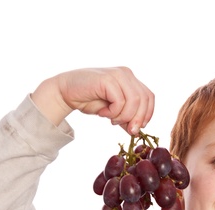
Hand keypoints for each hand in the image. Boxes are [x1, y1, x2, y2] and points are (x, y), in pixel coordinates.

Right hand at [31, 67, 154, 134]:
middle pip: (144, 99)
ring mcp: (118, 74)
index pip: (149, 97)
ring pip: (134, 101)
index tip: (137, 128)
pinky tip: (103, 113)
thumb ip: (125, 118)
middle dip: (137, 118)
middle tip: (128, 129)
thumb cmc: (89, 100)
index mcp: (130, 79)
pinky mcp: (108, 79)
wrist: (65, 92)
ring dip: (123, 116)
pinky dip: (113, 112)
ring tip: (111, 119)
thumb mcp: (112, 111)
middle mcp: (126, 74)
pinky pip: (120, 101)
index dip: (147, 114)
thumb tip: (136, 131)